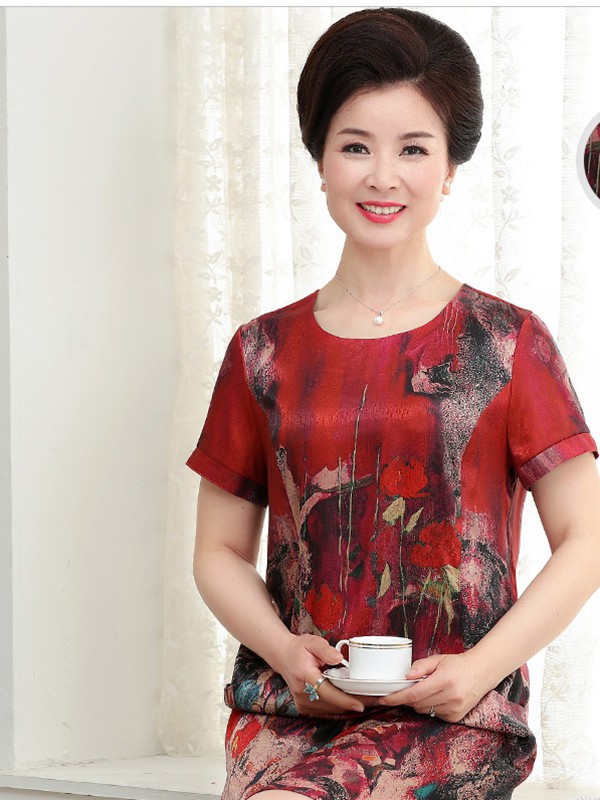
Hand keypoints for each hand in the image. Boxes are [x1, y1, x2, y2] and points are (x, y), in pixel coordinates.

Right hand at [272, 633, 374, 716]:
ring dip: (349, 706)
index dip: (345, 700)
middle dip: (355, 703)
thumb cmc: (299, 648)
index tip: (361, 704)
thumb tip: (339, 658)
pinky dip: (340, 706)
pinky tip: (352, 700)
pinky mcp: (305, 708)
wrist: (283, 657)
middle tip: (377, 699)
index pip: (327, 692)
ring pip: (332, 710)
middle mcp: (303, 693)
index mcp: (305, 676)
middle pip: (333, 704)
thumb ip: (325, 649)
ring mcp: (303, 703)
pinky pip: (327, 711)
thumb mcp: (311, 642)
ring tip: (369, 699)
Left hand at [377, 652, 493, 722]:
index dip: (397, 697)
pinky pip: (434, 714)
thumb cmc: (458, 664)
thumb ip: (421, 666)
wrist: (482, 672)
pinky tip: (436, 697)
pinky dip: (429, 707)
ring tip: (426, 689)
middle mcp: (450, 696)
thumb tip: (406, 676)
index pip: (414, 693)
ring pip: (424, 710)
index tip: (384, 698)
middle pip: (417, 703)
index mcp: (444, 680)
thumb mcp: (438, 659)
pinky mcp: (456, 717)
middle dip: (406, 698)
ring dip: (418, 702)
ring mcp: (454, 709)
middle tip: (403, 689)